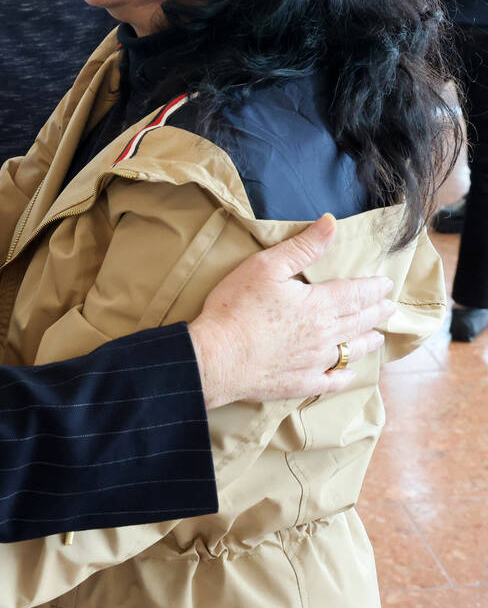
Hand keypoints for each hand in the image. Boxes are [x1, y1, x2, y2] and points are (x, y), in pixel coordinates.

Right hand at [188, 214, 394, 407]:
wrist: (218, 357)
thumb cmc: (237, 307)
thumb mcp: (266, 266)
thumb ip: (302, 247)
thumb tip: (330, 223)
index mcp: (319, 304)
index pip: (356, 293)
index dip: (373, 288)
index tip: (386, 284)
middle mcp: (325, 334)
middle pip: (359, 321)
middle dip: (376, 312)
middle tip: (390, 307)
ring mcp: (315, 362)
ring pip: (351, 351)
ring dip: (367, 342)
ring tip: (378, 337)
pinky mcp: (301, 383)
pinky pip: (332, 381)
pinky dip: (344, 376)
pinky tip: (348, 374)